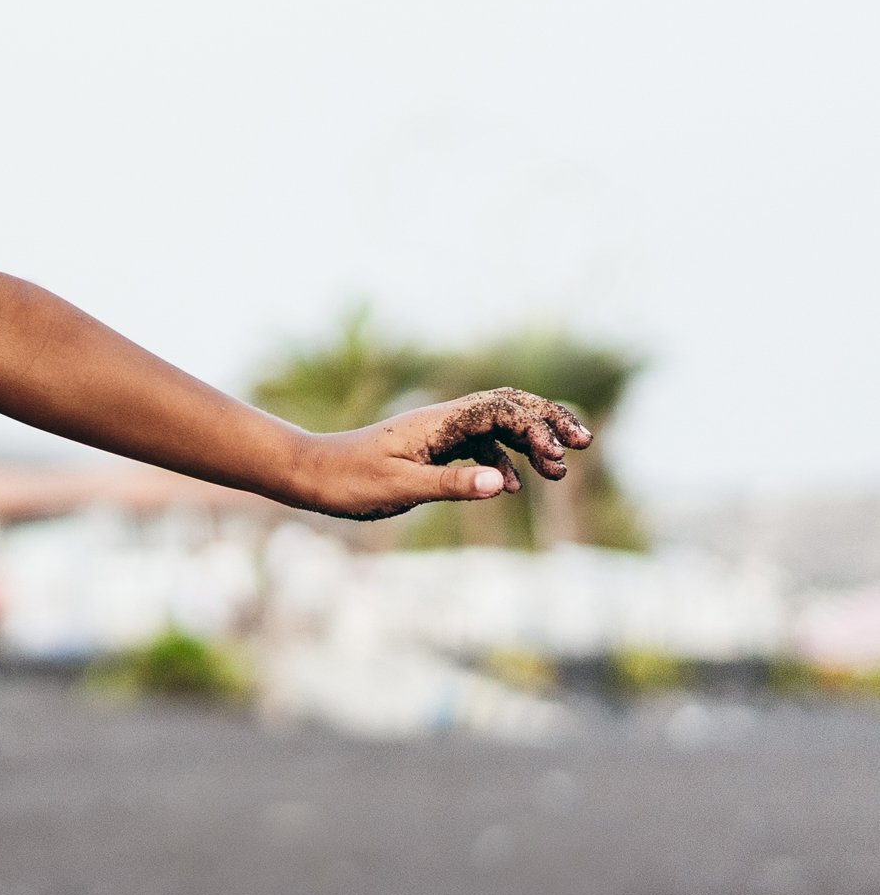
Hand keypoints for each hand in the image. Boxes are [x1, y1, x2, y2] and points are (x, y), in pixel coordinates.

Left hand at [295, 387, 592, 520]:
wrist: (311, 475)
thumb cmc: (350, 480)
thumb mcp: (401, 487)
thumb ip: (450, 484)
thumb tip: (499, 484)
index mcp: (440, 422)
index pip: (502, 410)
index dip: (537, 427)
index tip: (559, 456)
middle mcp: (443, 420)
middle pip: (508, 408)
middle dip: (547, 421)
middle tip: (583, 444)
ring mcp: (439, 433)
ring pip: (497, 428)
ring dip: (529, 444)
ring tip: (558, 472)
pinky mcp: (432, 450)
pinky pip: (479, 447)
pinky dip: (501, 461)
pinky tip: (509, 486)